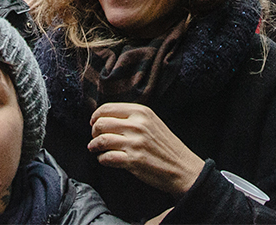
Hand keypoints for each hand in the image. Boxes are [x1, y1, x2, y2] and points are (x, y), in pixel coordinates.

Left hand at [88, 103, 205, 196]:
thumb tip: (106, 117)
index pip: (108, 108)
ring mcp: (135, 143)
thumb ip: (132, 117)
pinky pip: (107, 158)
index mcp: (141, 112)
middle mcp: (137, 125)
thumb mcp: (152, 122)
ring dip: (94, 146)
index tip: (93, 123)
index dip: (96, 116)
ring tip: (94, 149)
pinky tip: (105, 159)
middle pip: (101, 123)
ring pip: (101, 140)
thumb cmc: (166, 145)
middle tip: (95, 138)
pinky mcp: (133, 161)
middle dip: (94, 132)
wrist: (182, 167)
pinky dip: (102, 159)